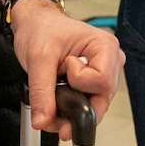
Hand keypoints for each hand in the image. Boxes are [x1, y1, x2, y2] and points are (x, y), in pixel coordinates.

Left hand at [9, 0, 123, 139]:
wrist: (34, 24)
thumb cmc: (41, 29)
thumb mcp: (38, 58)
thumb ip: (42, 92)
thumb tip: (43, 121)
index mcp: (105, 46)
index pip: (102, 82)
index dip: (79, 83)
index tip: (63, 69)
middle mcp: (110, 60)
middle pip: (101, 99)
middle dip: (75, 108)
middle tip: (50, 106)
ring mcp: (104, 72)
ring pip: (95, 105)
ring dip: (71, 111)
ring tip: (52, 99)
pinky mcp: (94, 82)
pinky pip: (88, 103)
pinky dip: (71, 108)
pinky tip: (58, 103)